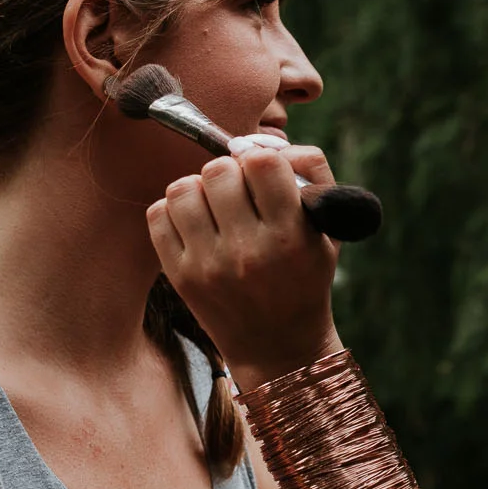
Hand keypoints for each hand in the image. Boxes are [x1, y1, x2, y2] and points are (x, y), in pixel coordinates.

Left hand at [146, 142, 344, 388]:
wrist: (279, 346)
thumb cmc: (305, 275)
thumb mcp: (328, 228)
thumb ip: (311, 172)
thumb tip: (265, 142)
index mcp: (290, 235)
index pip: (261, 162)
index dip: (260, 159)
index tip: (263, 176)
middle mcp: (248, 251)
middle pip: (217, 170)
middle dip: (229, 173)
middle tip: (239, 192)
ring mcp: (209, 265)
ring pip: (182, 188)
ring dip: (199, 190)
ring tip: (215, 207)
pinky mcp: (180, 276)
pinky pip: (158, 214)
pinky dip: (175, 212)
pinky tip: (197, 225)